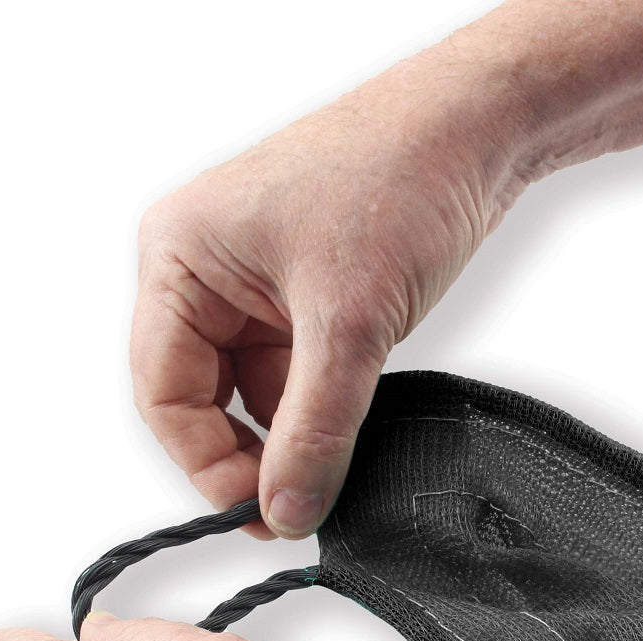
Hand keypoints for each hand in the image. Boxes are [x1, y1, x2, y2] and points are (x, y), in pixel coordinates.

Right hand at [131, 39, 525, 540]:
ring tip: (327, 478)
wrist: (478, 126)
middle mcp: (204, 273)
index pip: (164, 393)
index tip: (260, 512)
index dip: (206, 463)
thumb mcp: (349, 324)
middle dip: (244, 456)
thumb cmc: (398, 179)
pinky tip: (343, 442)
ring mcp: (253, 286)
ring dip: (285, 438)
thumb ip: (315, 430)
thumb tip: (288, 512)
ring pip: (249, 393)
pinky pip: (290, 375)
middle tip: (293, 509)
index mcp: (180, 259)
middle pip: (199, 398)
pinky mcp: (301, 297)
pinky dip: (313, 413)